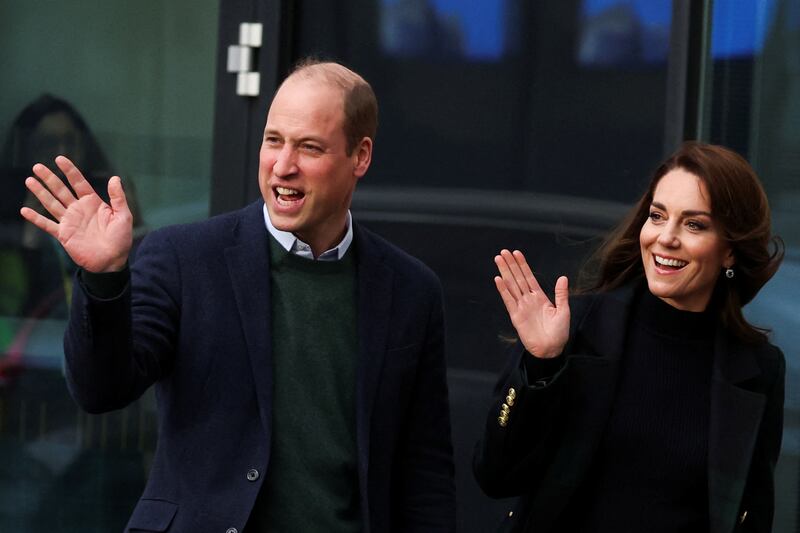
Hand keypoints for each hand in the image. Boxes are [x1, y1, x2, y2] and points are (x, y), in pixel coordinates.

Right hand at [20, 156, 132, 272]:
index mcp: (93, 202)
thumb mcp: (123, 216)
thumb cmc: (121, 239)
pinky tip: (24, 211)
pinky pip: (47, 225)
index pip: (78, 183)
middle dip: (49, 178)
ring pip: (51, 203)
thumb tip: (115, 178)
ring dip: (40, 193)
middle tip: (37, 167)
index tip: (59, 159)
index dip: (69, 171)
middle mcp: (78, 209)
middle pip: (61, 190)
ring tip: (29, 180)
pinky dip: (36, 218)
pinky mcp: (63, 235)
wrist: (112, 261)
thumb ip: (118, 197)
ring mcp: (69, 221)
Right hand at [494, 249, 569, 357]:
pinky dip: (503, 290)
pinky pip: (508, 300)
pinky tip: (498, 279)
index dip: (523, 265)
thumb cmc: (559, 333)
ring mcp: (521, 307)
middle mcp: (528, 300)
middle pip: (517, 278)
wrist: (551, 350)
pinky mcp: (516, 316)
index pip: (529, 277)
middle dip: (511, 264)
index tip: (517, 253)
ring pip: (511, 285)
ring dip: (505, 272)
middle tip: (503, 252)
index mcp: (540, 297)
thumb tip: (563, 277)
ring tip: (499, 260)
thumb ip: (561, 294)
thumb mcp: (563, 311)